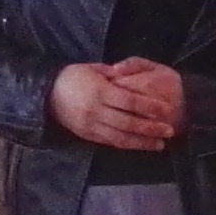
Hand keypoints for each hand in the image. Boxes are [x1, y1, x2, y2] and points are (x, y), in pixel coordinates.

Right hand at [50, 59, 178, 152]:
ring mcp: (91, 125)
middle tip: (169, 130)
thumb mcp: (93, 69)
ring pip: (121, 137)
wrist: (45, 94)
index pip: (131, 101)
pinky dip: (128, 145)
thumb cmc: (73, 77)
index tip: (167, 110)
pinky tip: (141, 146)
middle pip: (129, 122)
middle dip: (151, 128)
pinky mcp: (87, 135)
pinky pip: (110, 142)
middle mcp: (96, 111)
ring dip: (142, 142)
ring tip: (160, 144)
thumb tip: (132, 76)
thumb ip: (114, 73)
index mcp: (100, 92)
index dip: (150, 107)